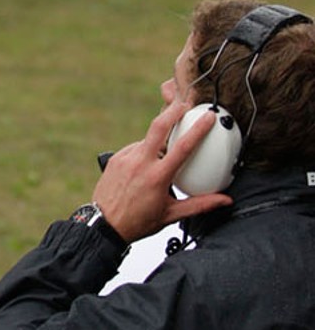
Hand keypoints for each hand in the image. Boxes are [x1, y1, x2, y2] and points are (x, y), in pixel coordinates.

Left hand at [90, 99, 232, 243]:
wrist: (104, 225)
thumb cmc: (138, 222)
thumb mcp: (172, 215)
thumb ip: (200, 205)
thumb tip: (224, 200)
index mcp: (157, 176)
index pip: (182, 147)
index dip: (198, 129)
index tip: (208, 117)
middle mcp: (140, 163)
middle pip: (158, 126)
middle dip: (173, 110)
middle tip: (185, 104)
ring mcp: (126, 158)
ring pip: (147, 139)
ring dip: (159, 139)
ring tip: (169, 145)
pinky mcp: (116, 158)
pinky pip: (135, 148)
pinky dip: (145, 151)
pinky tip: (149, 161)